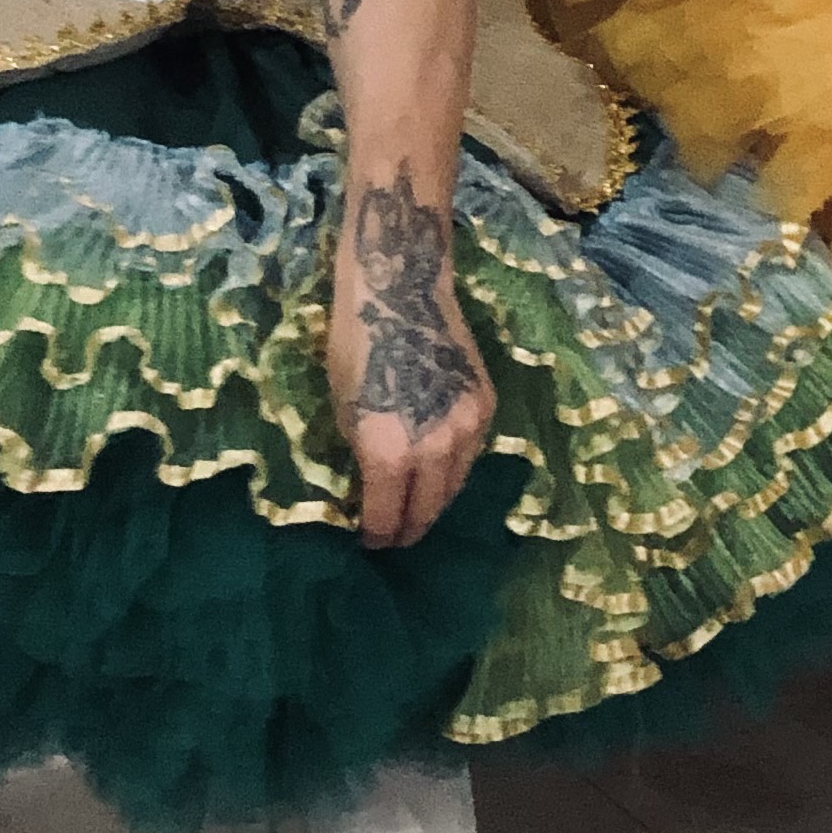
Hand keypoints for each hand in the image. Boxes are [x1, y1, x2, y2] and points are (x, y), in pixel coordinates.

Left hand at [328, 164, 496, 547]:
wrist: (401, 289)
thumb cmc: (354, 344)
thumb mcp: (344, 410)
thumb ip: (362, 457)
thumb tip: (370, 493)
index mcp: (388, 453)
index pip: (386, 519)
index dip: (376, 537)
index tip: (368, 543)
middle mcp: (434, 449)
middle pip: (428, 511)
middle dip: (409, 529)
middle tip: (396, 537)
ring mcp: (467, 428)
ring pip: (455, 487)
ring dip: (435, 502)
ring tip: (418, 508)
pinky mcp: (487, 407)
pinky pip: (472, 456)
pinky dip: (455, 469)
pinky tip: (439, 469)